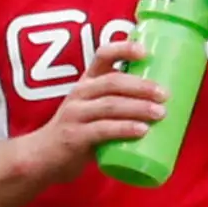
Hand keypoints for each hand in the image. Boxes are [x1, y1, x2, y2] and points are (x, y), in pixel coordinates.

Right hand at [22, 65, 168, 177]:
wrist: (43, 157)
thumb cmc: (77, 131)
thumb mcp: (93, 110)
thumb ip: (118, 103)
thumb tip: (160, 104)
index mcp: (87, 82)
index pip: (103, 55)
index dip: (123, 49)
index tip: (146, 52)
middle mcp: (80, 93)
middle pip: (113, 82)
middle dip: (141, 86)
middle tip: (164, 94)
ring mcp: (75, 114)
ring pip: (110, 105)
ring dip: (138, 108)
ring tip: (160, 113)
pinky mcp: (74, 136)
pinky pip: (102, 129)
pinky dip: (124, 129)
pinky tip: (141, 131)